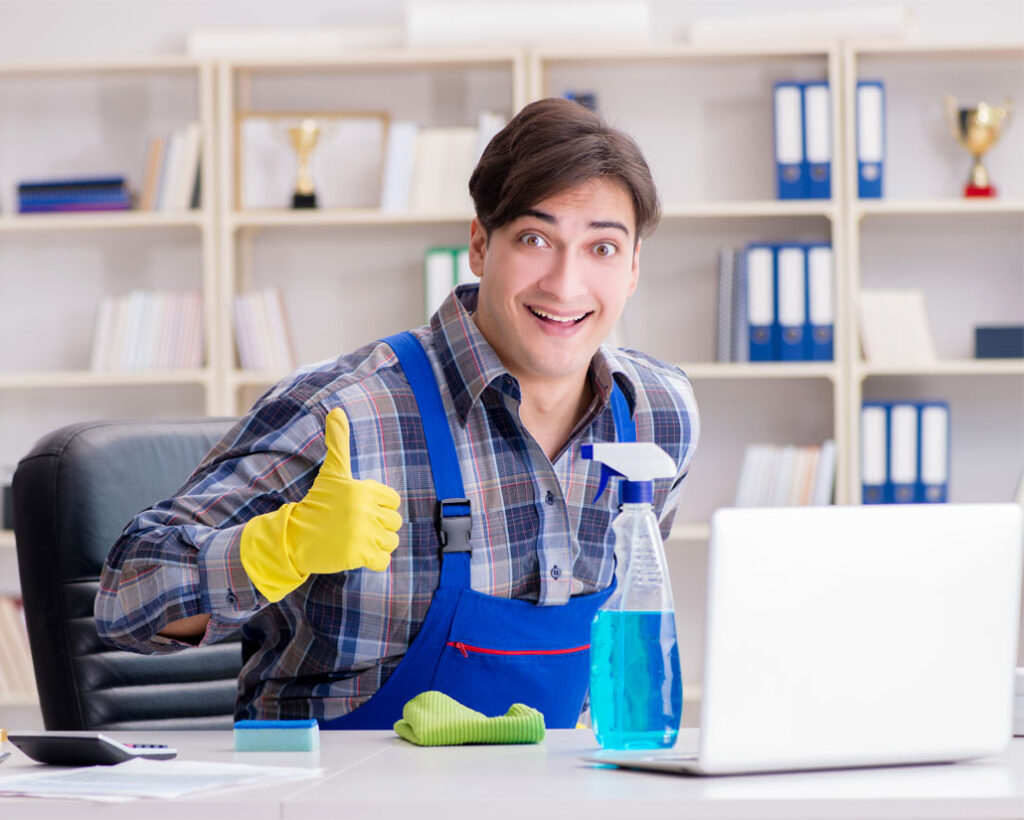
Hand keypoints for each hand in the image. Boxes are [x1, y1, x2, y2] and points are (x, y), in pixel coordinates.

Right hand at [240, 408, 402, 601]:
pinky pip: (383, 561)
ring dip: (377, 544)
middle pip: (394, 523)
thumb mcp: (331, 472)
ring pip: (391, 542)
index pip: (393, 501)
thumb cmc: (317, 503)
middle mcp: (365, 510)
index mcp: (363, 489)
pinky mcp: (358, 555)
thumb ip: (338, 442)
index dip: (380, 507)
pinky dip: (373, 561)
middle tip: (355, 527)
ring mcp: (362, 533)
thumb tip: (336, 410)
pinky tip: (357, 553)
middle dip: (379, 527)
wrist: (294, 537)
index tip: (360, 509)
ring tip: (356, 539)